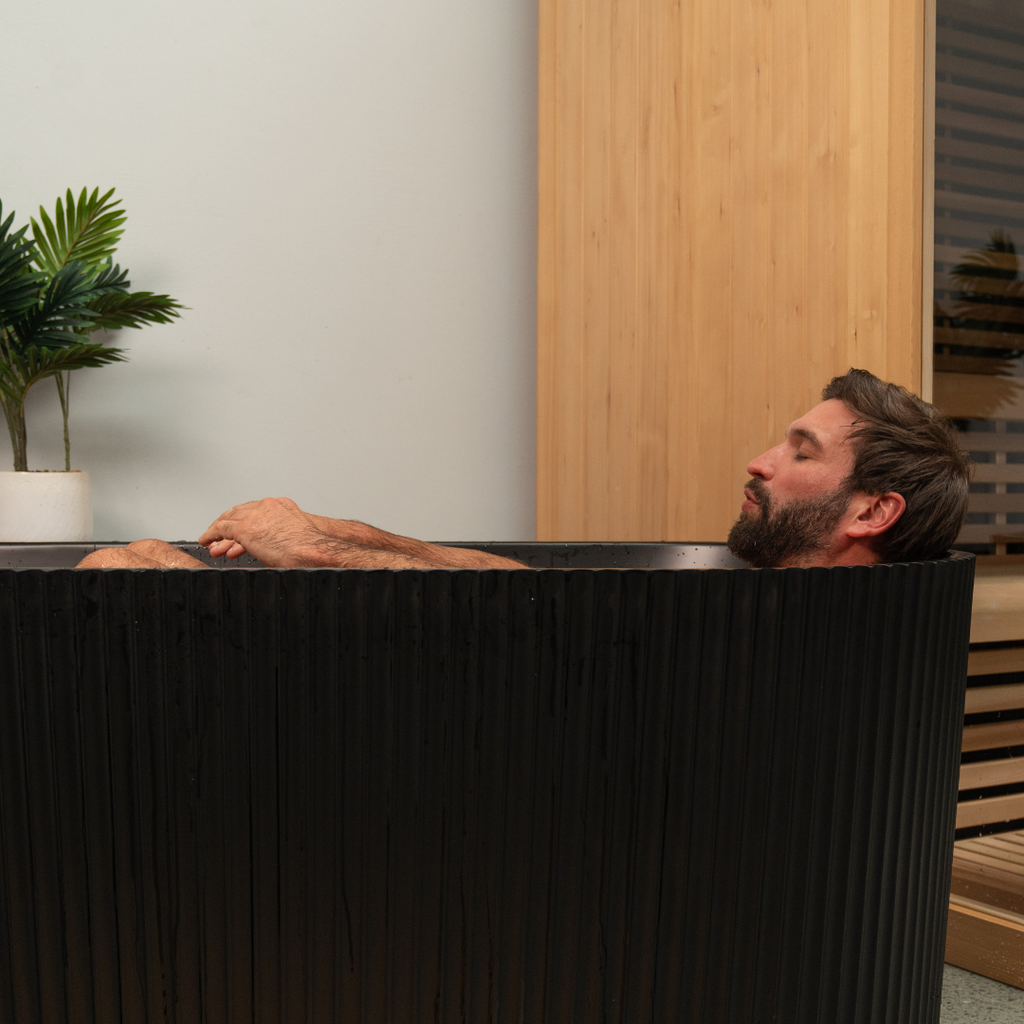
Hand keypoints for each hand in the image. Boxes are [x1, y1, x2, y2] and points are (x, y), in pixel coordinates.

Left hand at [198, 497, 327, 566]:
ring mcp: (255, 515)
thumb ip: (286, 532)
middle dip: (228, 522)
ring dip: (216, 528)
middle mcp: (267, 506)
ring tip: (209, 538)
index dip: (243, 518)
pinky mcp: (244, 528)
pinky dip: (211, 535)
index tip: (238, 526)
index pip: (255, 509)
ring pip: (227, 518)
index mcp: (282, 505)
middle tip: (219, 531)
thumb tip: (281, 543)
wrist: (313, 549)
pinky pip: (220, 529)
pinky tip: (206, 541)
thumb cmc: (311, 547)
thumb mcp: (299, 532)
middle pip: (239, 511)